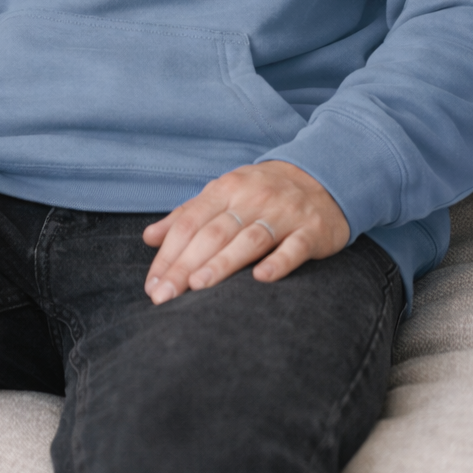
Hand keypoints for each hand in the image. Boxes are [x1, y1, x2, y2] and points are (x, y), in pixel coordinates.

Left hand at [142, 160, 349, 303]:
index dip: (168, 254)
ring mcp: (284, 213)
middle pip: (214, 233)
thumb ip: (187, 215)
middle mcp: (253, 198)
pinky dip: (279, 261)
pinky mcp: (313, 230)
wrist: (324, 175)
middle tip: (164, 296)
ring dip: (223, 262)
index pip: (190, 222)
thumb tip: (148, 237)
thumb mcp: (224, 193)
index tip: (153, 286)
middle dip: (185, 265)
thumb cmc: (263, 191)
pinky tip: (262, 278)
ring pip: (250, 239)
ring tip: (199, 286)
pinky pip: (295, 246)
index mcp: (227, 189)